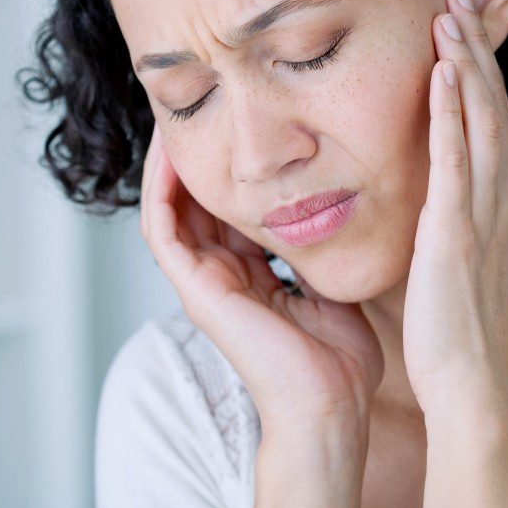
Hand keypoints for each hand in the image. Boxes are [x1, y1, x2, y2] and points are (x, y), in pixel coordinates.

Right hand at [139, 126, 384, 433]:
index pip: (231, 207)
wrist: (332, 406)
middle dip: (198, 152)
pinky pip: (163, 230)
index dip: (232, 164)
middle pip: (196, 200)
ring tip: (176, 113)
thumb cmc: (341, 361)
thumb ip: (326, 249)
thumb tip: (346, 207)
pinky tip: (170, 152)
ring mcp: (205, 284)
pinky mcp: (196, 291)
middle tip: (203, 101)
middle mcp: (223, 275)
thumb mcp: (334, 285)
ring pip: (170, 207)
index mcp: (254, 275)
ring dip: (170, 161)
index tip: (243, 120)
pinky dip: (162, 190)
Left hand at [401, 0, 507, 414]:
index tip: (463, 39)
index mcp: (500, 215)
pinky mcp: (456, 231)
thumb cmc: (463, 343)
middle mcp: (501, 205)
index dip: (481, 81)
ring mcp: (483, 215)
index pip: (493, 132)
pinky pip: (456, 156)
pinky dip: (453, 109)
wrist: (473, 391)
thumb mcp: (466, 277)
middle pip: (493, 112)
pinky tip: (443, 69)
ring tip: (450, 11)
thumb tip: (443, 222)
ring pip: (481, 121)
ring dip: (468, 63)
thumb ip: (460, 239)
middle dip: (477, 53)